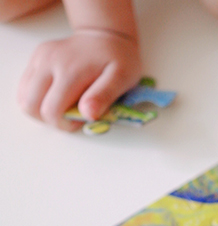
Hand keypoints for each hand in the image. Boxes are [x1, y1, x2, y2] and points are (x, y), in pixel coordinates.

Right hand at [17, 29, 141, 130]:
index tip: (82, 119)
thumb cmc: (119, 60)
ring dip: (41, 110)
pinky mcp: (36, 57)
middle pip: (30, 105)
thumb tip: (87, 114)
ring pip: (23, 97)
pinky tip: (56, 97)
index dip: (64, 124)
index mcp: (70, 72)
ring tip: (64, 106)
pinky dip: (37, 98)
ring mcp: (39, 58)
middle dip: (50, 120)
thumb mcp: (121, 79)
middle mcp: (49, 63)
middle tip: (71, 116)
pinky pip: (25, 86)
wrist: (107, 36)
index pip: (51, 111)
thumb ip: (104, 96)